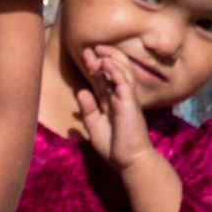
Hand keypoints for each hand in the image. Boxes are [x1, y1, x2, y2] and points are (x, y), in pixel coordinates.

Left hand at [77, 44, 158, 172]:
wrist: (129, 161)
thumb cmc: (114, 147)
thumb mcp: (94, 126)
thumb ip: (88, 109)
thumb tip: (81, 91)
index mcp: (111, 102)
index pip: (103, 79)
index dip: (95, 67)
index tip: (85, 56)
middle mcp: (120, 97)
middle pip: (115, 70)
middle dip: (103, 57)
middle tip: (89, 49)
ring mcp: (127, 98)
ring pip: (122, 70)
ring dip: (109, 58)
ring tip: (96, 51)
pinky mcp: (130, 102)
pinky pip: (123, 81)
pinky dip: (114, 70)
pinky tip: (103, 63)